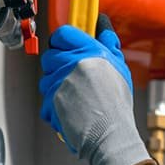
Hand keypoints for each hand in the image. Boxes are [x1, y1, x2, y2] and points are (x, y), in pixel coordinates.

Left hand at [39, 16, 150, 164]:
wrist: (111, 135)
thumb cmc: (117, 105)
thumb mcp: (119, 68)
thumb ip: (109, 45)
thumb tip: (103, 28)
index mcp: (89, 52)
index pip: (63, 34)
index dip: (62, 40)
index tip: (66, 45)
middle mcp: (71, 65)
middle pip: (50, 55)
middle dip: (58, 64)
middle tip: (72, 74)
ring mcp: (58, 84)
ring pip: (45, 78)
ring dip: (56, 85)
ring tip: (75, 96)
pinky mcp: (50, 102)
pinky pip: (46, 100)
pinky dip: (54, 106)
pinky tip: (71, 110)